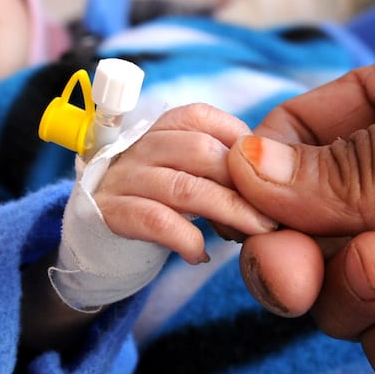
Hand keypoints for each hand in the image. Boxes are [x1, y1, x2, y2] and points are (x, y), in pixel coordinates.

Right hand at [95, 103, 276, 263]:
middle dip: (244, 183)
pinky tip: (201, 256)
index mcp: (161, 130)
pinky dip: (186, 238)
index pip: (202, 117)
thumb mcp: (190, 176)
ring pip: (183, 187)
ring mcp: (122, 179)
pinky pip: (154, 221)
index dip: (239, 142)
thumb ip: (222, 167)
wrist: (97, 240)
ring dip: (228, 211)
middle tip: (273, 214)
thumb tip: (277, 171)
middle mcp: (139, 147)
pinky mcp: (109, 213)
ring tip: (255, 233)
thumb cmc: (160, 204)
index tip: (265, 176)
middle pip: (200, 151)